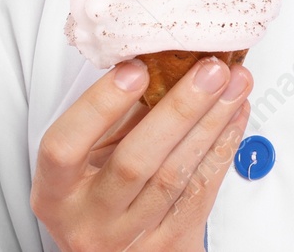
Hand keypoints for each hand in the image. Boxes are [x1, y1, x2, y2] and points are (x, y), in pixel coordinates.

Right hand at [31, 57, 252, 251]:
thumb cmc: (106, 195)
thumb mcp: (94, 160)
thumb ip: (119, 119)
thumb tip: (161, 60)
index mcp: (57, 191)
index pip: (63, 148)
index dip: (99, 106)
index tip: (135, 69)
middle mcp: (89, 219)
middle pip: (134, 162)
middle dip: (178, 109)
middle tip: (210, 70)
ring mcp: (129, 236)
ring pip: (176, 175)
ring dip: (212, 122)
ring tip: (234, 84)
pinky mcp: (170, 244)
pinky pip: (202, 189)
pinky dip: (223, 145)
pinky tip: (235, 114)